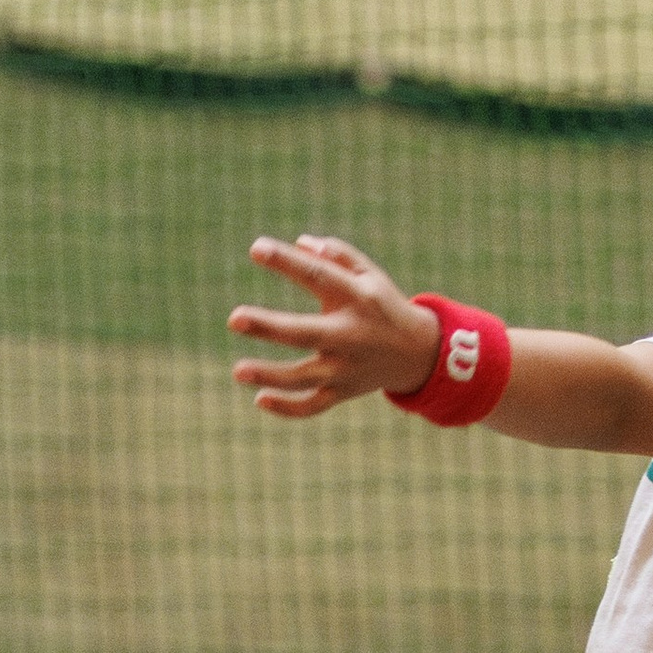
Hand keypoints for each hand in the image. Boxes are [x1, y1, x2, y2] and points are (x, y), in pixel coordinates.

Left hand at [228, 234, 440, 415]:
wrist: (419, 353)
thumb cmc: (381, 304)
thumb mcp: (369, 274)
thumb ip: (337, 255)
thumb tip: (299, 244)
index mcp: (356, 298)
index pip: (318, 276)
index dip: (287, 262)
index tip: (256, 249)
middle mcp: (350, 334)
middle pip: (304, 332)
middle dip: (269, 327)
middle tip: (233, 319)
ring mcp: (346, 367)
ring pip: (304, 376)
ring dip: (271, 374)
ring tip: (238, 370)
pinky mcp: (344, 392)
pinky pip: (314, 406)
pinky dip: (288, 408)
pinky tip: (259, 399)